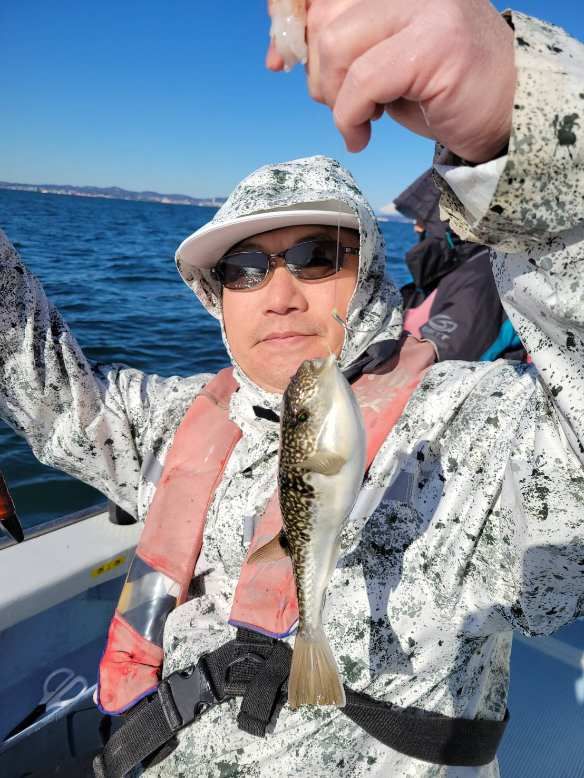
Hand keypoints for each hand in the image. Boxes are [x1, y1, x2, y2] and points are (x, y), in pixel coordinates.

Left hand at [267, 0, 515, 161]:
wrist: (504, 111)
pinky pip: (362, 81)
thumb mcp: (379, 57)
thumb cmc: (438, 87)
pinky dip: (351, 118)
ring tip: (359, 120)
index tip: (277, 60)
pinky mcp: (436, 43)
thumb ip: (340, 43)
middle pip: (322, 20)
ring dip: (335, 99)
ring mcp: (425, 5)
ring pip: (335, 46)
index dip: (288, 22)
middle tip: (341, 105)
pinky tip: (363, 136)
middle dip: (318, 75)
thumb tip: (280, 52)